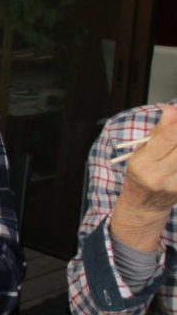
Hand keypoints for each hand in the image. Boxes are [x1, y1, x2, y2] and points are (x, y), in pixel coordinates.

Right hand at [112, 104, 176, 249]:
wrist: (143, 205)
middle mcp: (160, 176)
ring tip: (174, 146)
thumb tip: (172, 109)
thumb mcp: (142, 151)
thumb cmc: (141, 173)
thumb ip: (159, 131)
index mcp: (143, 163)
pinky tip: (176, 154)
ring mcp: (175, 185)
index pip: (168, 138)